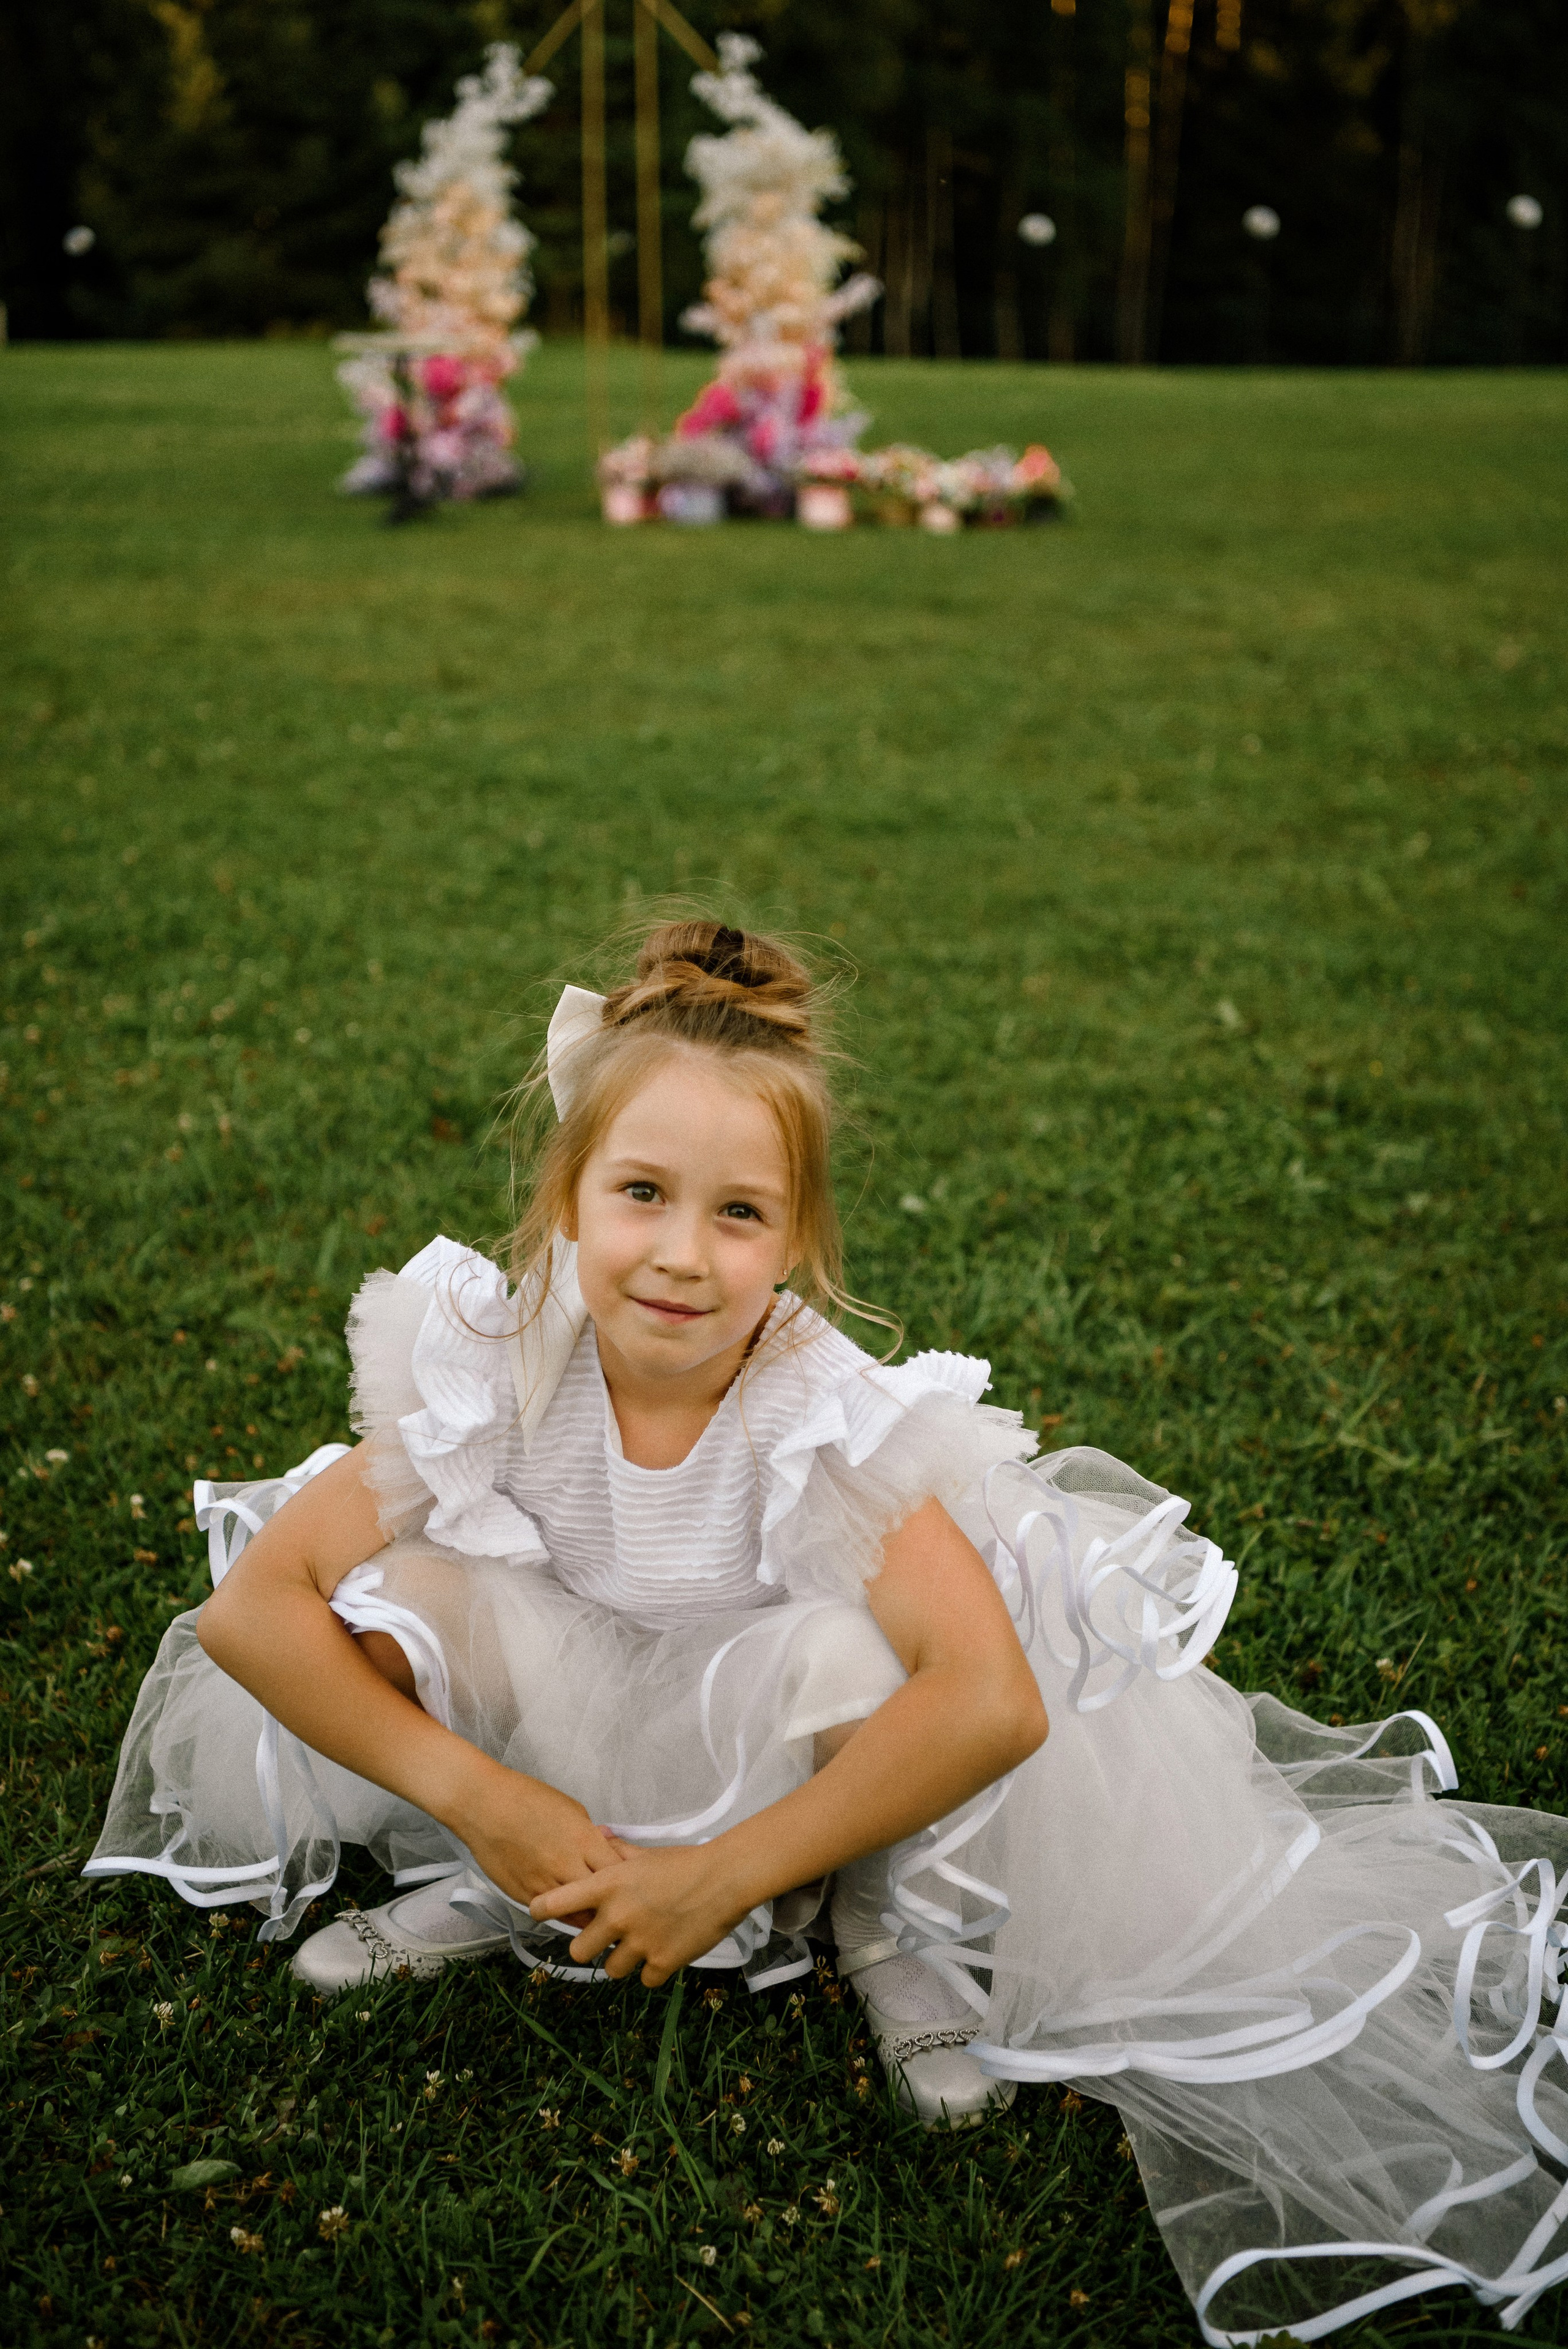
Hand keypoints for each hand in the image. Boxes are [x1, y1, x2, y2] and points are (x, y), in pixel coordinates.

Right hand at [446, 1756, 623, 1918]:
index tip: (628, 1880)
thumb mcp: (570, 1807)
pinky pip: (552, 1914)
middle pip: (602, 1899)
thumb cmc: (525, 1798)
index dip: (626, 1878)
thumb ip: (591, 1832)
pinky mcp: (524, 1896)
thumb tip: (608, 1845)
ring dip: (589, 1913)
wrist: (483, 1805)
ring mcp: (544, 1884)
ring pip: (578, 1915)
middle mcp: (566, 1866)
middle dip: (612, 1902)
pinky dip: (563, 1913)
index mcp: (583, 1840)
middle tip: (617, 1903)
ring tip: (595, 1911)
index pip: (618, 1872)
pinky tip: (568, 1906)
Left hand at [529, 1843, 752, 1986]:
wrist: (725, 1878)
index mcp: (608, 1886)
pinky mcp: (661, 1963)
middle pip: (578, 1951)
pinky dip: (653, 1969)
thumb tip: (599, 1834)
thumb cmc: (686, 1862)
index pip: (555, 1903)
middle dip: (591, 1946)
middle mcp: (617, 1916)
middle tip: (609, 1937)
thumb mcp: (646, 1854)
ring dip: (624, 1960)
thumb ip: (617, 1851)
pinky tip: (665, 1950)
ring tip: (643, 1942)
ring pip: (611, 1970)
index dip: (541, 1910)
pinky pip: (644, 1979)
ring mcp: (639, 1942)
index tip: (538, 1913)